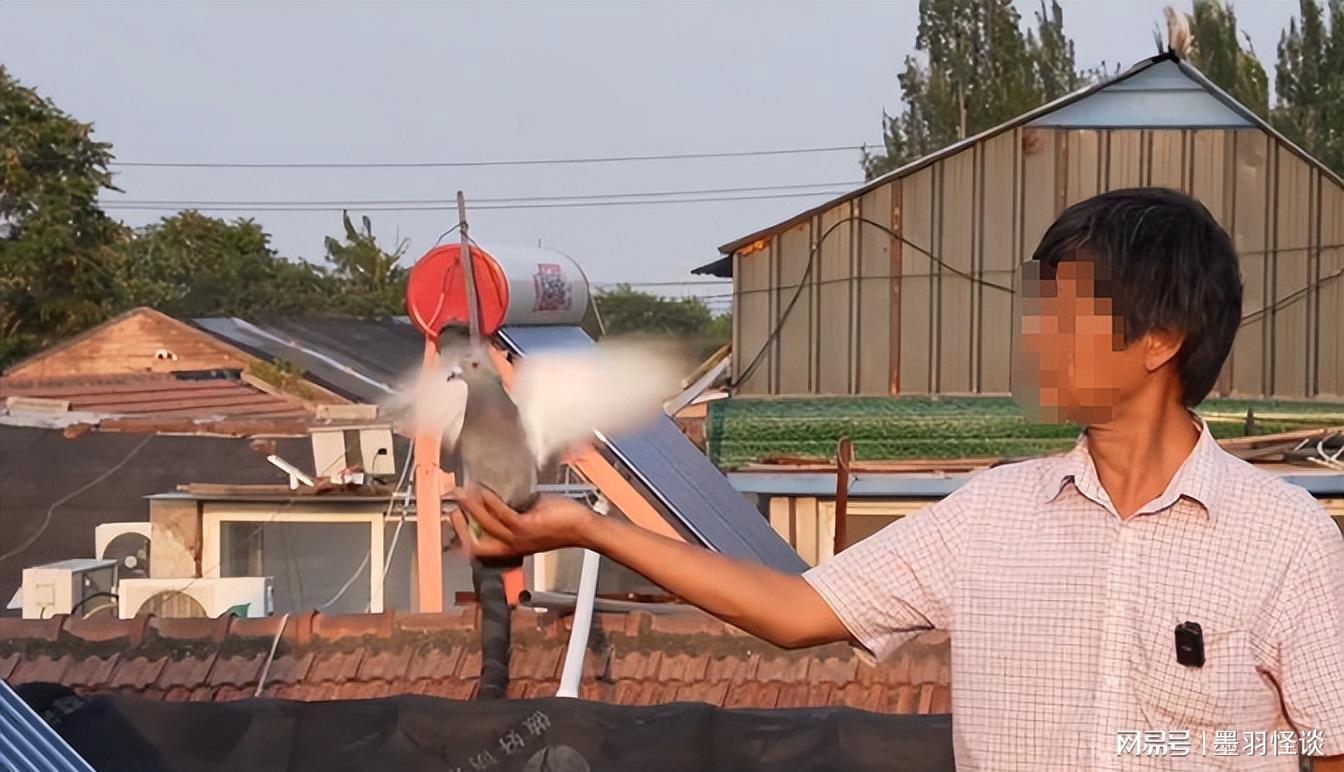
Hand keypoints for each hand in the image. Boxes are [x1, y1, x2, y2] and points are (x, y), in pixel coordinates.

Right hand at [450, 486, 594, 558]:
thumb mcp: (532, 520)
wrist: (583, 528)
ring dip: (471, 507)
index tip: (454, 518)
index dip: (462, 537)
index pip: (479, 549)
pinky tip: (484, 490)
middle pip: (475, 543)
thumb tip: (501, 495)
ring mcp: (519, 538)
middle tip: (452, 503)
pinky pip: (501, 514)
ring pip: (485, 525)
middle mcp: (512, 547)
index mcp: (512, 548)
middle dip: (459, 525)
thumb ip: (515, 513)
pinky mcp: (526, 527)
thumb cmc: (562, 522)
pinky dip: (490, 501)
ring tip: (464, 491)